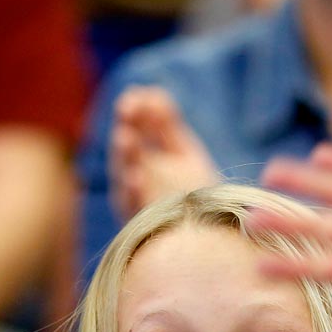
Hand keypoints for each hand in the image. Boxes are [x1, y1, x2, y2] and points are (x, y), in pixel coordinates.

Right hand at [109, 86, 218, 220]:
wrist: (206, 238)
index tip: (136, 95)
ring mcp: (136, 199)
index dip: (135, 109)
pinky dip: (134, 192)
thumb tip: (152, 93)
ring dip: (125, 155)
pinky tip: (137, 178)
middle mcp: (135, 175)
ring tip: (125, 138)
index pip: (135, 126)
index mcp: (146, 155)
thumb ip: (166, 124)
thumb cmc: (194, 195)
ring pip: (125, 174)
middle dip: (127, 127)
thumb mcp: (183, 153)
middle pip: (127, 148)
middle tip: (125, 110)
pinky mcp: (140, 221)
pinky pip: (135, 206)